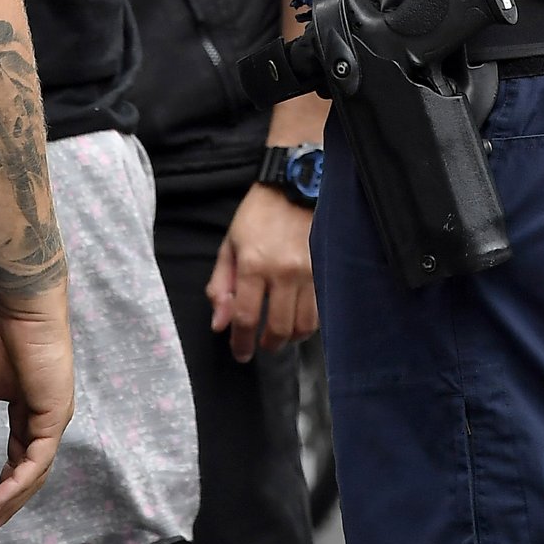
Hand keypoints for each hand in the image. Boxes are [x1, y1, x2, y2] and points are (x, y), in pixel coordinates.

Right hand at [0, 293, 74, 536]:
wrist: (20, 308)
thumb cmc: (1, 335)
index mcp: (29, 415)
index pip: (17, 461)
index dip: (0, 488)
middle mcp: (45, 423)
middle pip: (27, 477)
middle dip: (4, 506)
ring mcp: (53, 421)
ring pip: (33, 475)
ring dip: (8, 501)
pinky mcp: (55, 416)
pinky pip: (37, 460)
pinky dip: (18, 482)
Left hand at [209, 182, 318, 362]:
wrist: (294, 188)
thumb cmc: (257, 216)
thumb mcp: (230, 246)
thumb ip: (221, 287)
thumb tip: (219, 324)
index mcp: (253, 265)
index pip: (246, 318)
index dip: (241, 343)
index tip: (241, 354)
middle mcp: (282, 273)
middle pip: (277, 328)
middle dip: (267, 345)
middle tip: (260, 346)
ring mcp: (307, 273)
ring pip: (303, 325)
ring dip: (289, 338)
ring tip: (278, 336)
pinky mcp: (323, 272)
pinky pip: (318, 312)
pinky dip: (307, 324)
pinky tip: (296, 321)